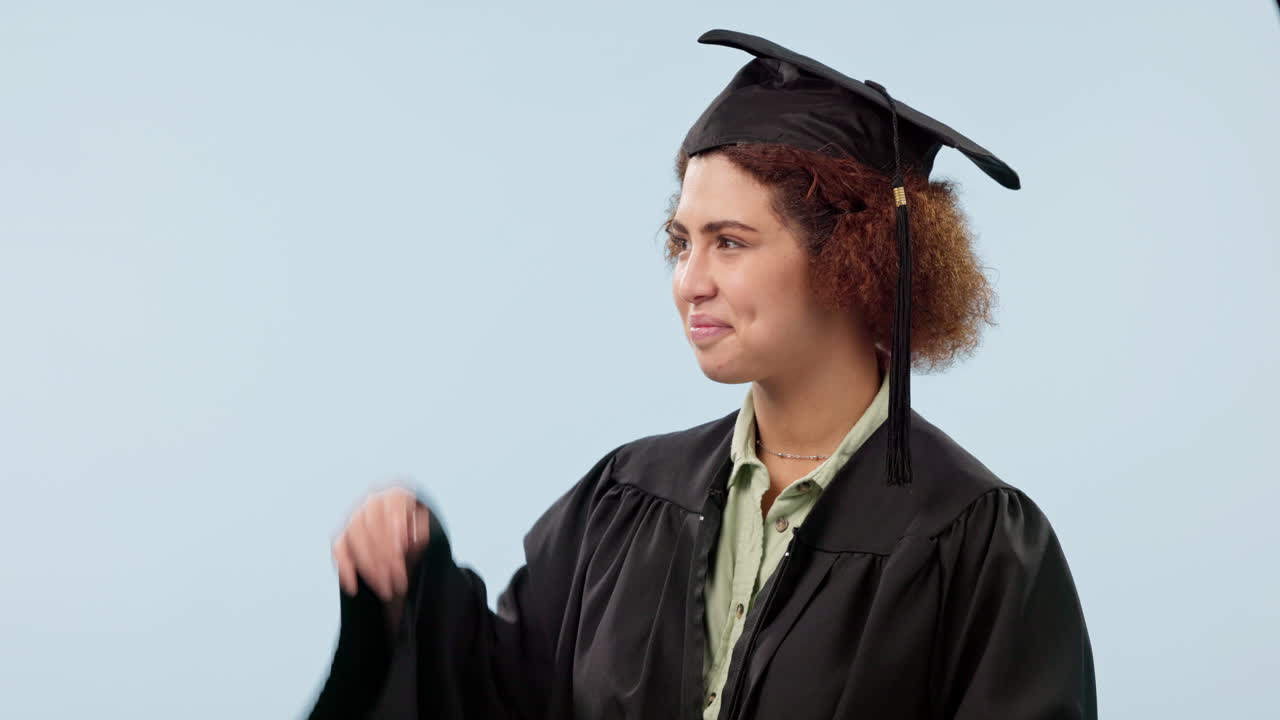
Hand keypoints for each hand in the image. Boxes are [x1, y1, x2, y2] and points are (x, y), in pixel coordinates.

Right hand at [332, 486, 430, 601]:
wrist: (405, 537)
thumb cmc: (417, 533)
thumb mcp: (425, 530)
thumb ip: (420, 530)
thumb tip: (414, 538)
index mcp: (395, 496)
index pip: (392, 508)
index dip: (395, 528)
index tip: (402, 548)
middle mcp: (373, 503)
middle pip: (373, 527)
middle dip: (385, 557)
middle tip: (398, 583)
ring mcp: (355, 518)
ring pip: (355, 539)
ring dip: (369, 567)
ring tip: (384, 590)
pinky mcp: (343, 536)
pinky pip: (339, 550)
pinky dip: (344, 569)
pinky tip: (353, 587)